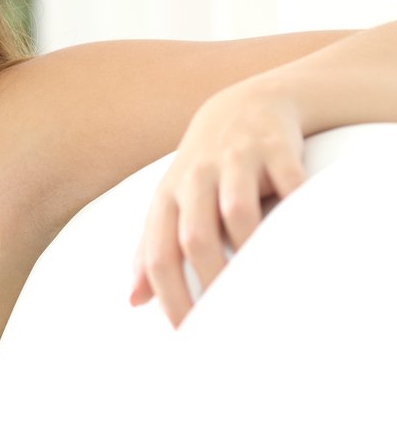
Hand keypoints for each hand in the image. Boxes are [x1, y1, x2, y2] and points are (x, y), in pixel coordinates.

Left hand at [130, 79, 308, 327]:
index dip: (170, 296)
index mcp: (167, 199)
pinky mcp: (276, 149)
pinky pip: (289, 183)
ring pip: (237, 212)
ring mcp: (236, 162)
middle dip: (210, 282)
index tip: (188, 331)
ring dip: (249, 250)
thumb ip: (151, 249)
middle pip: (195, 237)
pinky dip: (295, 208)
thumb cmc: (203, 171)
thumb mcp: (169, 204)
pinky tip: (304, 239)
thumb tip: (132, 300)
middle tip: (231, 320)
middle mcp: (196, 179)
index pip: (159, 255)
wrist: (243, 106)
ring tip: (265, 285)